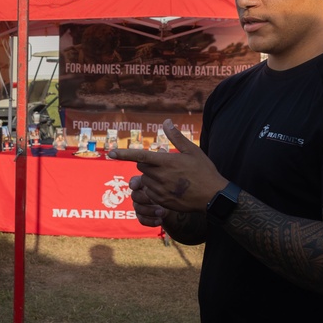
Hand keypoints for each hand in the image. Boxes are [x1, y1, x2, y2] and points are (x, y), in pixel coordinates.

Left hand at [108, 119, 226, 213]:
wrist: (212, 196)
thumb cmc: (204, 171)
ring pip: (145, 180)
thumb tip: (166, 121)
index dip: (124, 154)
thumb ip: (176, 137)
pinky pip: (149, 192)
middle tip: (164, 164)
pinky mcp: (161, 201)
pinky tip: (169, 188)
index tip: (110, 153)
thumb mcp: (193, 151)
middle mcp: (160, 176)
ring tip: (169, 178)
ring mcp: (160, 190)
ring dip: (151, 177)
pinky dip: (154, 189)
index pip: (140, 156)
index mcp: (167, 162)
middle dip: (148, 164)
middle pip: (141, 167)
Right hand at [127, 175, 167, 227]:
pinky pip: (142, 220)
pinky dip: (151, 221)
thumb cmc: (167, 191)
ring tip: (163, 212)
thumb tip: (165, 180)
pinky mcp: (141, 216)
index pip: (134, 181)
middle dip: (145, 199)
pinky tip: (160, 221)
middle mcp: (138, 194)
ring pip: (138, 209)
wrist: (170, 205)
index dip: (133, 183)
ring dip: (150, 211)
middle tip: (157, 201)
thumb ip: (163, 183)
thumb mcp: (167, 185)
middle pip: (135, 196)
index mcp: (143, 184)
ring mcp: (138, 206)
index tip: (135, 186)